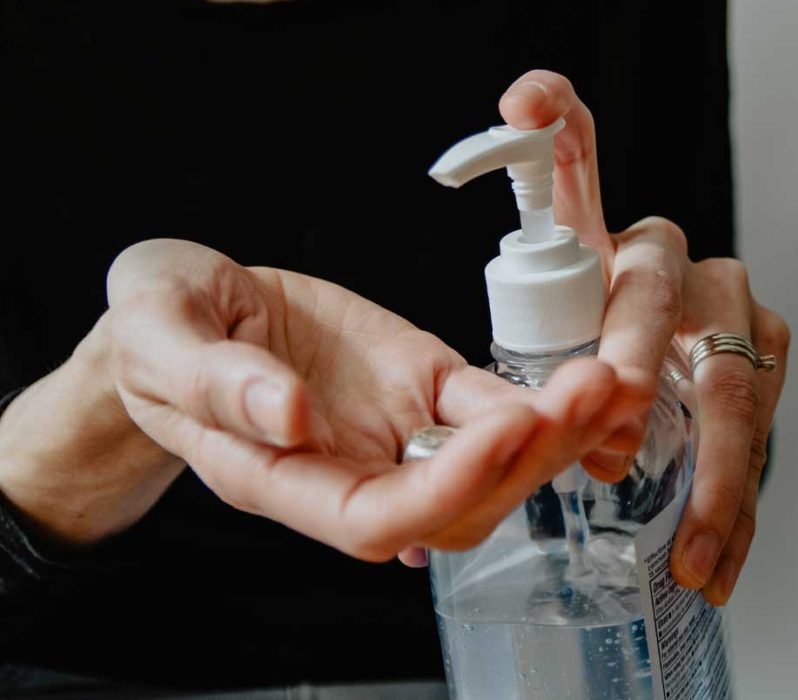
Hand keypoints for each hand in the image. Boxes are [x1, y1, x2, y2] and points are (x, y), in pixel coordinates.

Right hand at [105, 239, 649, 561]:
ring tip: (608, 381)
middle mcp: (349, 466)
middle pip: (456, 504)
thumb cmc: (160, 330)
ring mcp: (391, 425)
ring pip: (486, 462)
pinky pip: (484, 404)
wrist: (190, 308)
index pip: (375, 518)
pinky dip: (535, 398)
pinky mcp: (418, 380)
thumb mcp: (161, 335)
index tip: (502, 425)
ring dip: (552, 433)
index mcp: (281, 475)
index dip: (445, 485)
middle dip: (529, 460)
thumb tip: (289, 417)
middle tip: (589, 393)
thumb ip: (213, 380)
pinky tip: (580, 377)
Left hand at [499, 70, 789, 604]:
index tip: (522, 104)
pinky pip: (753, 427)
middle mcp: (667, 255)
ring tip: (675, 528)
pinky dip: (731, 500)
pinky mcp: (763, 352)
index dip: (552, 116)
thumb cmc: (588, 351)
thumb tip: (503, 358)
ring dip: (699, 457)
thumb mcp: (544, 331)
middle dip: (629, 351)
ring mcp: (726, 301)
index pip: (576, 157)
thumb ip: (529, 325)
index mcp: (600, 237)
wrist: (662, 376)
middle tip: (607, 407)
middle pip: (653, 285)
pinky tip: (712, 556)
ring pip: (722, 369)